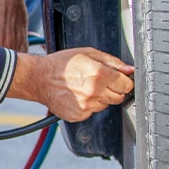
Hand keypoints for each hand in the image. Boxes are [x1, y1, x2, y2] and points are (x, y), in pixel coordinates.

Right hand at [6, 48, 134, 122]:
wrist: (39, 78)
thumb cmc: (62, 64)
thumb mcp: (88, 53)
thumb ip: (112, 61)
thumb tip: (129, 69)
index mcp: (98, 74)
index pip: (126, 84)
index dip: (124, 81)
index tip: (120, 79)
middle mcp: (94, 92)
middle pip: (119, 97)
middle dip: (114, 90)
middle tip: (100, 82)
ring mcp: (86, 106)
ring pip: (106, 105)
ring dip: (100, 98)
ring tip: (85, 88)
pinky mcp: (79, 115)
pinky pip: (93, 112)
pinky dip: (89, 105)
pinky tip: (78, 95)